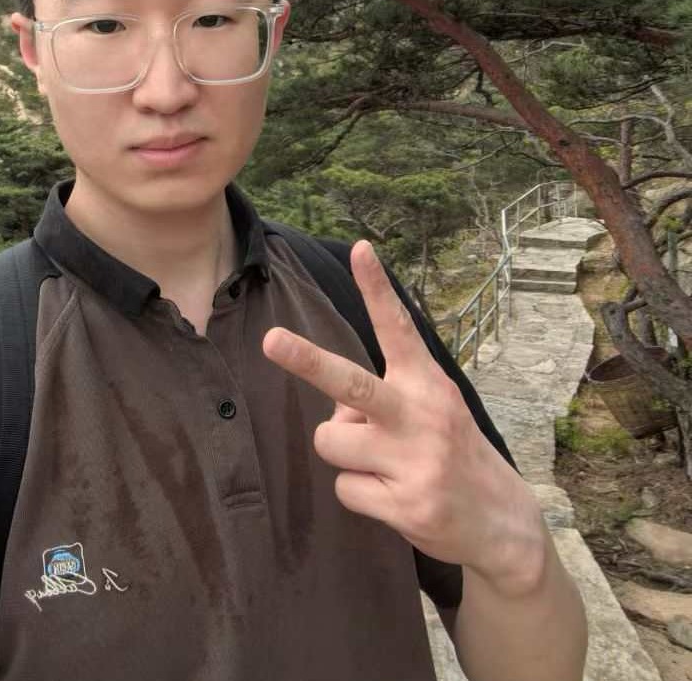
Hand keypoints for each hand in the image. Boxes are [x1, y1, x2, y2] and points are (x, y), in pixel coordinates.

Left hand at [262, 240, 543, 592]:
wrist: (501, 524)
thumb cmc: (449, 453)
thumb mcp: (431, 411)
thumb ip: (382, 398)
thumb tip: (336, 411)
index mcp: (426, 383)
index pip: (397, 328)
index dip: (376, 288)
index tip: (359, 249)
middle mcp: (421, 416)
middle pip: (351, 384)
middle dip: (306, 360)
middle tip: (270, 339)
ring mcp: (415, 462)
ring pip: (331, 441)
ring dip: (342, 453)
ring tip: (380, 464)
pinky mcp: (406, 505)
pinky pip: (345, 488)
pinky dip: (359, 493)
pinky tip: (392, 497)